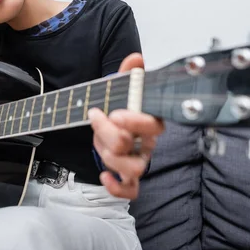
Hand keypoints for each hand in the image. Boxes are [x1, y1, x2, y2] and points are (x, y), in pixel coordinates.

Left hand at [90, 53, 164, 199]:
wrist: (111, 120)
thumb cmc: (119, 106)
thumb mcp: (119, 87)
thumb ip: (128, 74)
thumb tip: (136, 58)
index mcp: (150, 121)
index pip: (153, 126)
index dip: (135, 122)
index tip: (115, 113)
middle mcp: (148, 143)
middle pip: (135, 148)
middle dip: (109, 134)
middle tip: (96, 117)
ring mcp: (139, 160)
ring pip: (133, 170)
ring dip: (109, 156)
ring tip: (97, 140)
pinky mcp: (128, 176)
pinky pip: (131, 191)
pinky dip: (116, 187)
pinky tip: (103, 175)